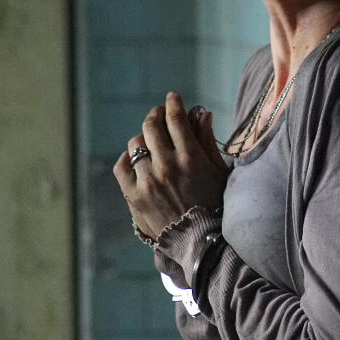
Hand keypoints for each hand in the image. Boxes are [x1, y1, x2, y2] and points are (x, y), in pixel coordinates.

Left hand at [114, 92, 229, 238]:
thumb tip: (202, 114)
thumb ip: (208, 140)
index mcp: (190, 158)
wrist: (199, 241)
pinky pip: (122, 166)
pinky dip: (127, 158)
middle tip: (160, 114)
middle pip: (152, 126)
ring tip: (151, 140)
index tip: (172, 97)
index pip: (176, 118)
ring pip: (136, 143)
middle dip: (156, 114)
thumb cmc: (214, 203)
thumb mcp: (218, 171)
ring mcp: (148, 181)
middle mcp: (167, 166)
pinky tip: (137, 159)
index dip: (173, 103)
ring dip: (144, 137)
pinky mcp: (134, 195)